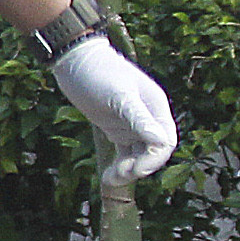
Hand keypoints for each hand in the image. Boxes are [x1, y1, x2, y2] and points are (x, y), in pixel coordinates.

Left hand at [52, 34, 175, 181]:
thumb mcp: (119, 96)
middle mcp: (147, 117)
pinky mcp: (116, 128)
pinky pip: (124, 152)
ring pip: (138, 155)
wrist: (74, 61)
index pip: (166, 141)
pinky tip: (108, 177)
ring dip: (128, 169)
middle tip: (120, 175)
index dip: (154, 158)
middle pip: (154, 151)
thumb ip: (139, 119)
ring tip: (110, 179)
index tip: (135, 169)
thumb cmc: (98, 73)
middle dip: (140, 166)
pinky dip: (118, 165)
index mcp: (155, 107)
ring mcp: (132, 124)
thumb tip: (161, 141)